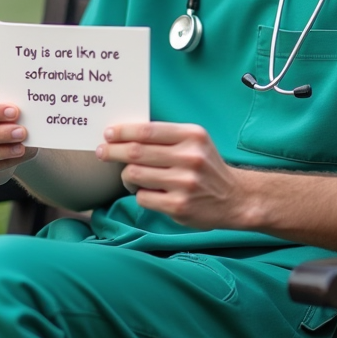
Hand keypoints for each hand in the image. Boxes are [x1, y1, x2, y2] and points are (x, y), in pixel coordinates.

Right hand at [0, 94, 36, 184]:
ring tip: (22, 147)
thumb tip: (26, 117)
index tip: (14, 112)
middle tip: (21, 132)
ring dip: (3, 151)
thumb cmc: (0, 119)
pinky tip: (19, 156)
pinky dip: (5, 163)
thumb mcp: (2, 109)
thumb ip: (9, 111)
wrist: (0, 141)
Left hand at [96, 122, 247, 229]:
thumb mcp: (195, 142)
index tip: (108, 133)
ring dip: (126, 176)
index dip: (123, 131)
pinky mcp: (179, 206)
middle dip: (113, 151)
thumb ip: (166, 137)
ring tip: (130, 177)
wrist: (235, 198)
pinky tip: (149, 192)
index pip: (147, 131)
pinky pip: (143, 197)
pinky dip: (140, 194)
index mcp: (192, 136)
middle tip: (102, 152)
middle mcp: (189, 158)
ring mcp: (184, 183)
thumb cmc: (207, 167)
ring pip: (135, 175)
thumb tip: (126, 134)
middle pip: (136, 152)